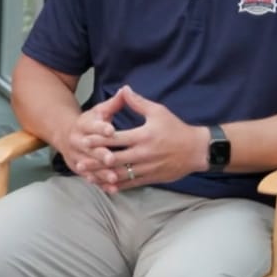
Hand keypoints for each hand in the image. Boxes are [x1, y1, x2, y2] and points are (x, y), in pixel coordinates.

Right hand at [52, 93, 122, 186]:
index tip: (111, 130)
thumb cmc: (90, 122)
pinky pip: (90, 177)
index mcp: (83, 124)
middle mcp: (77, 141)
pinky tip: (112, 188)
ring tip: (114, 177)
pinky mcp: (79, 168)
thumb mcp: (99, 111)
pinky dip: (100, 183)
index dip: (101, 128)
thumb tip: (126, 90)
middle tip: (112, 159)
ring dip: (101, 172)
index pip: (92, 126)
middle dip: (100, 154)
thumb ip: (113, 103)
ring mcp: (76, 156)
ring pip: (89, 165)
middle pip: (89, 148)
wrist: (65, 135)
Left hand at [92, 87, 206, 192]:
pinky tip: (106, 187)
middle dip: (96, 162)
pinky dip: (118, 185)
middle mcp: (143, 154)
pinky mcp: (152, 178)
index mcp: (143, 136)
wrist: (196, 150)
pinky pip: (132, 183)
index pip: (116, 139)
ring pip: (121, 174)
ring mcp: (147, 168)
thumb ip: (138, 102)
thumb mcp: (158, 111)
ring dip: (103, 176)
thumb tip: (124, 89)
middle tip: (79, 163)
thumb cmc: (176, 129)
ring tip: (88, 177)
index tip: (84, 141)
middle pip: (115, 159)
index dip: (99, 140)